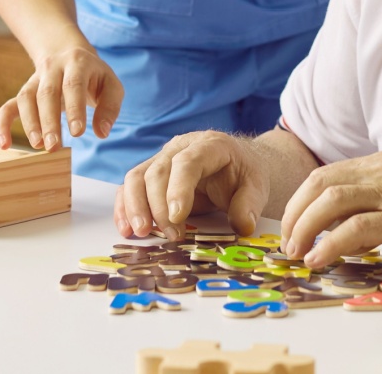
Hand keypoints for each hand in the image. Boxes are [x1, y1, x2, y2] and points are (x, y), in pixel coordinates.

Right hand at [0, 43, 123, 151]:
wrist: (69, 53)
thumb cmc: (94, 76)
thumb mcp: (111, 84)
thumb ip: (110, 107)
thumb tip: (102, 132)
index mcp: (77, 63)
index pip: (73, 85)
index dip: (75, 108)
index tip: (78, 133)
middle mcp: (53, 68)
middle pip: (47, 93)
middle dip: (49, 121)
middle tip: (54, 146)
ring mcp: (35, 79)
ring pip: (26, 98)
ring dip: (30, 123)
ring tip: (38, 146)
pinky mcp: (25, 91)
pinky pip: (9, 106)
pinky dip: (3, 124)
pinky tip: (5, 145)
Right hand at [114, 131, 268, 240]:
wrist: (236, 164)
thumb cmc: (243, 174)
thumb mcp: (256, 187)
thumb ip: (249, 205)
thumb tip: (242, 226)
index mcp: (210, 145)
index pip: (188, 162)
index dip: (179, 188)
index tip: (177, 217)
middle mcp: (181, 146)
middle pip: (158, 171)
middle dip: (158, 206)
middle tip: (169, 235)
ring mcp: (163, 158)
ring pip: (137, 176)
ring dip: (135, 207)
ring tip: (142, 233)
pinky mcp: (151, 173)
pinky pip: (130, 186)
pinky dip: (125, 207)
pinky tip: (126, 229)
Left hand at [279, 152, 381, 267]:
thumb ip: (381, 206)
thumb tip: (352, 234)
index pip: (326, 175)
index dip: (301, 202)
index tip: (291, 228)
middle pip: (320, 183)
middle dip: (294, 214)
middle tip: (286, 244)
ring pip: (331, 200)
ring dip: (305, 228)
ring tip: (296, 253)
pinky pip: (357, 227)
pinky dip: (331, 243)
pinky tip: (320, 260)